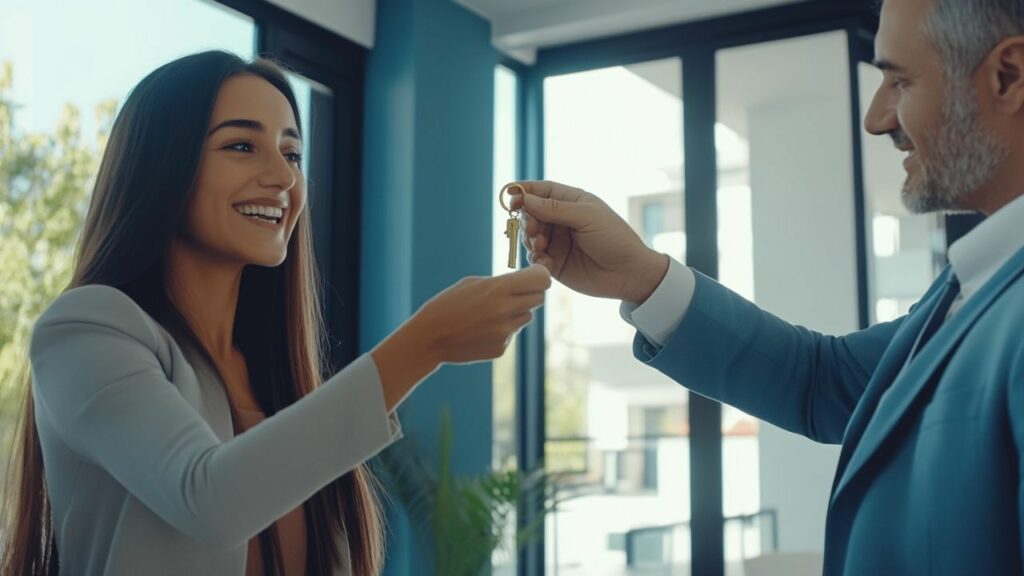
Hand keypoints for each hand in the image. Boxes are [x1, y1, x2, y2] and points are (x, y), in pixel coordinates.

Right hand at [414, 264, 551, 363]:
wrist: (429, 337)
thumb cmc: (448, 304)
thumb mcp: (473, 284)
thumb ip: (502, 283)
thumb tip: (526, 283)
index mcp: (498, 289)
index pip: (541, 280)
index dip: (540, 276)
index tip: (534, 274)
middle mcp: (505, 311)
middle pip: (539, 298)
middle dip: (531, 293)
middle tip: (515, 292)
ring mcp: (504, 332)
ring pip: (527, 317)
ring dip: (517, 313)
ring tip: (490, 313)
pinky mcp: (501, 349)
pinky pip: (512, 333)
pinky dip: (503, 330)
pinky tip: (482, 329)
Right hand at [508, 180, 667, 304]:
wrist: (629, 273)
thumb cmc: (615, 238)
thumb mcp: (587, 217)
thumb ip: (555, 208)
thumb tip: (526, 199)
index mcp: (571, 201)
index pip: (541, 190)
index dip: (523, 192)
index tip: (510, 197)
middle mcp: (560, 220)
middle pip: (530, 213)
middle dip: (526, 220)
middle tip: (533, 231)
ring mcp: (556, 242)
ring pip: (528, 236)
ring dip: (530, 240)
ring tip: (541, 248)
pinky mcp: (554, 263)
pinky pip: (534, 258)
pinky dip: (535, 259)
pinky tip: (547, 263)